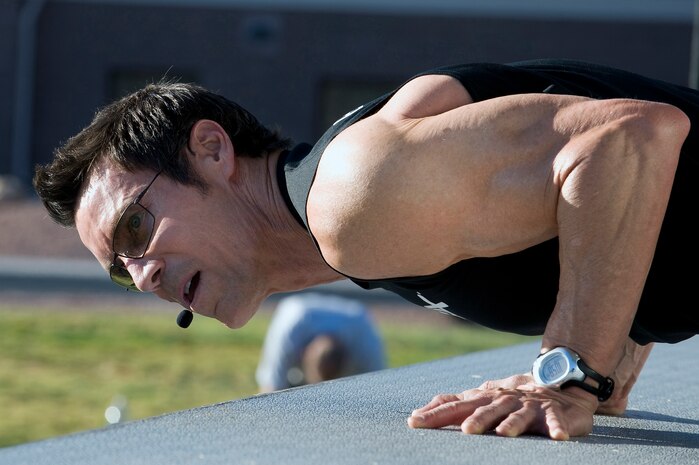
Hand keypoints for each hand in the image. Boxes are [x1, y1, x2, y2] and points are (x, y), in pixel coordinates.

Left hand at [407, 375, 597, 439]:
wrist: (555, 383)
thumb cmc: (511, 397)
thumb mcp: (481, 398)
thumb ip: (454, 404)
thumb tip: (420, 410)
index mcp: (483, 399)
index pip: (455, 406)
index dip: (436, 414)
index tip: (414, 422)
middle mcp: (503, 400)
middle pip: (485, 410)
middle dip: (476, 420)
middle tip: (465, 431)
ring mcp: (528, 405)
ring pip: (518, 415)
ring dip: (512, 424)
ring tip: (505, 434)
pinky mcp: (552, 412)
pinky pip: (555, 420)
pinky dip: (556, 427)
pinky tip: (557, 436)